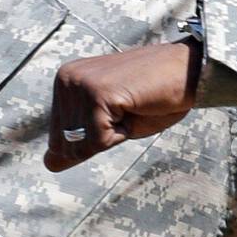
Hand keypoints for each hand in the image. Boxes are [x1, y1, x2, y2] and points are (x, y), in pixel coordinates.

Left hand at [44, 39, 201, 171]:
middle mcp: (66, 79)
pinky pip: (99, 140)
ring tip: (130, 108)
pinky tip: (133, 107)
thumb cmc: (153, 98)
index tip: (117, 112)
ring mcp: (80, 84)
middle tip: (125, 111)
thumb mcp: (110, 125)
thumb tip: (48, 164)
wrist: (187, 71)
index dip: (93, 140)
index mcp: (65, 81)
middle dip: (101, 139)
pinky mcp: (97, 93)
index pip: (58, 138)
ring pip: (83, 144)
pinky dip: (120, 135)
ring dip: (112, 137)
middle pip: (67, 143)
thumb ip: (78, 142)